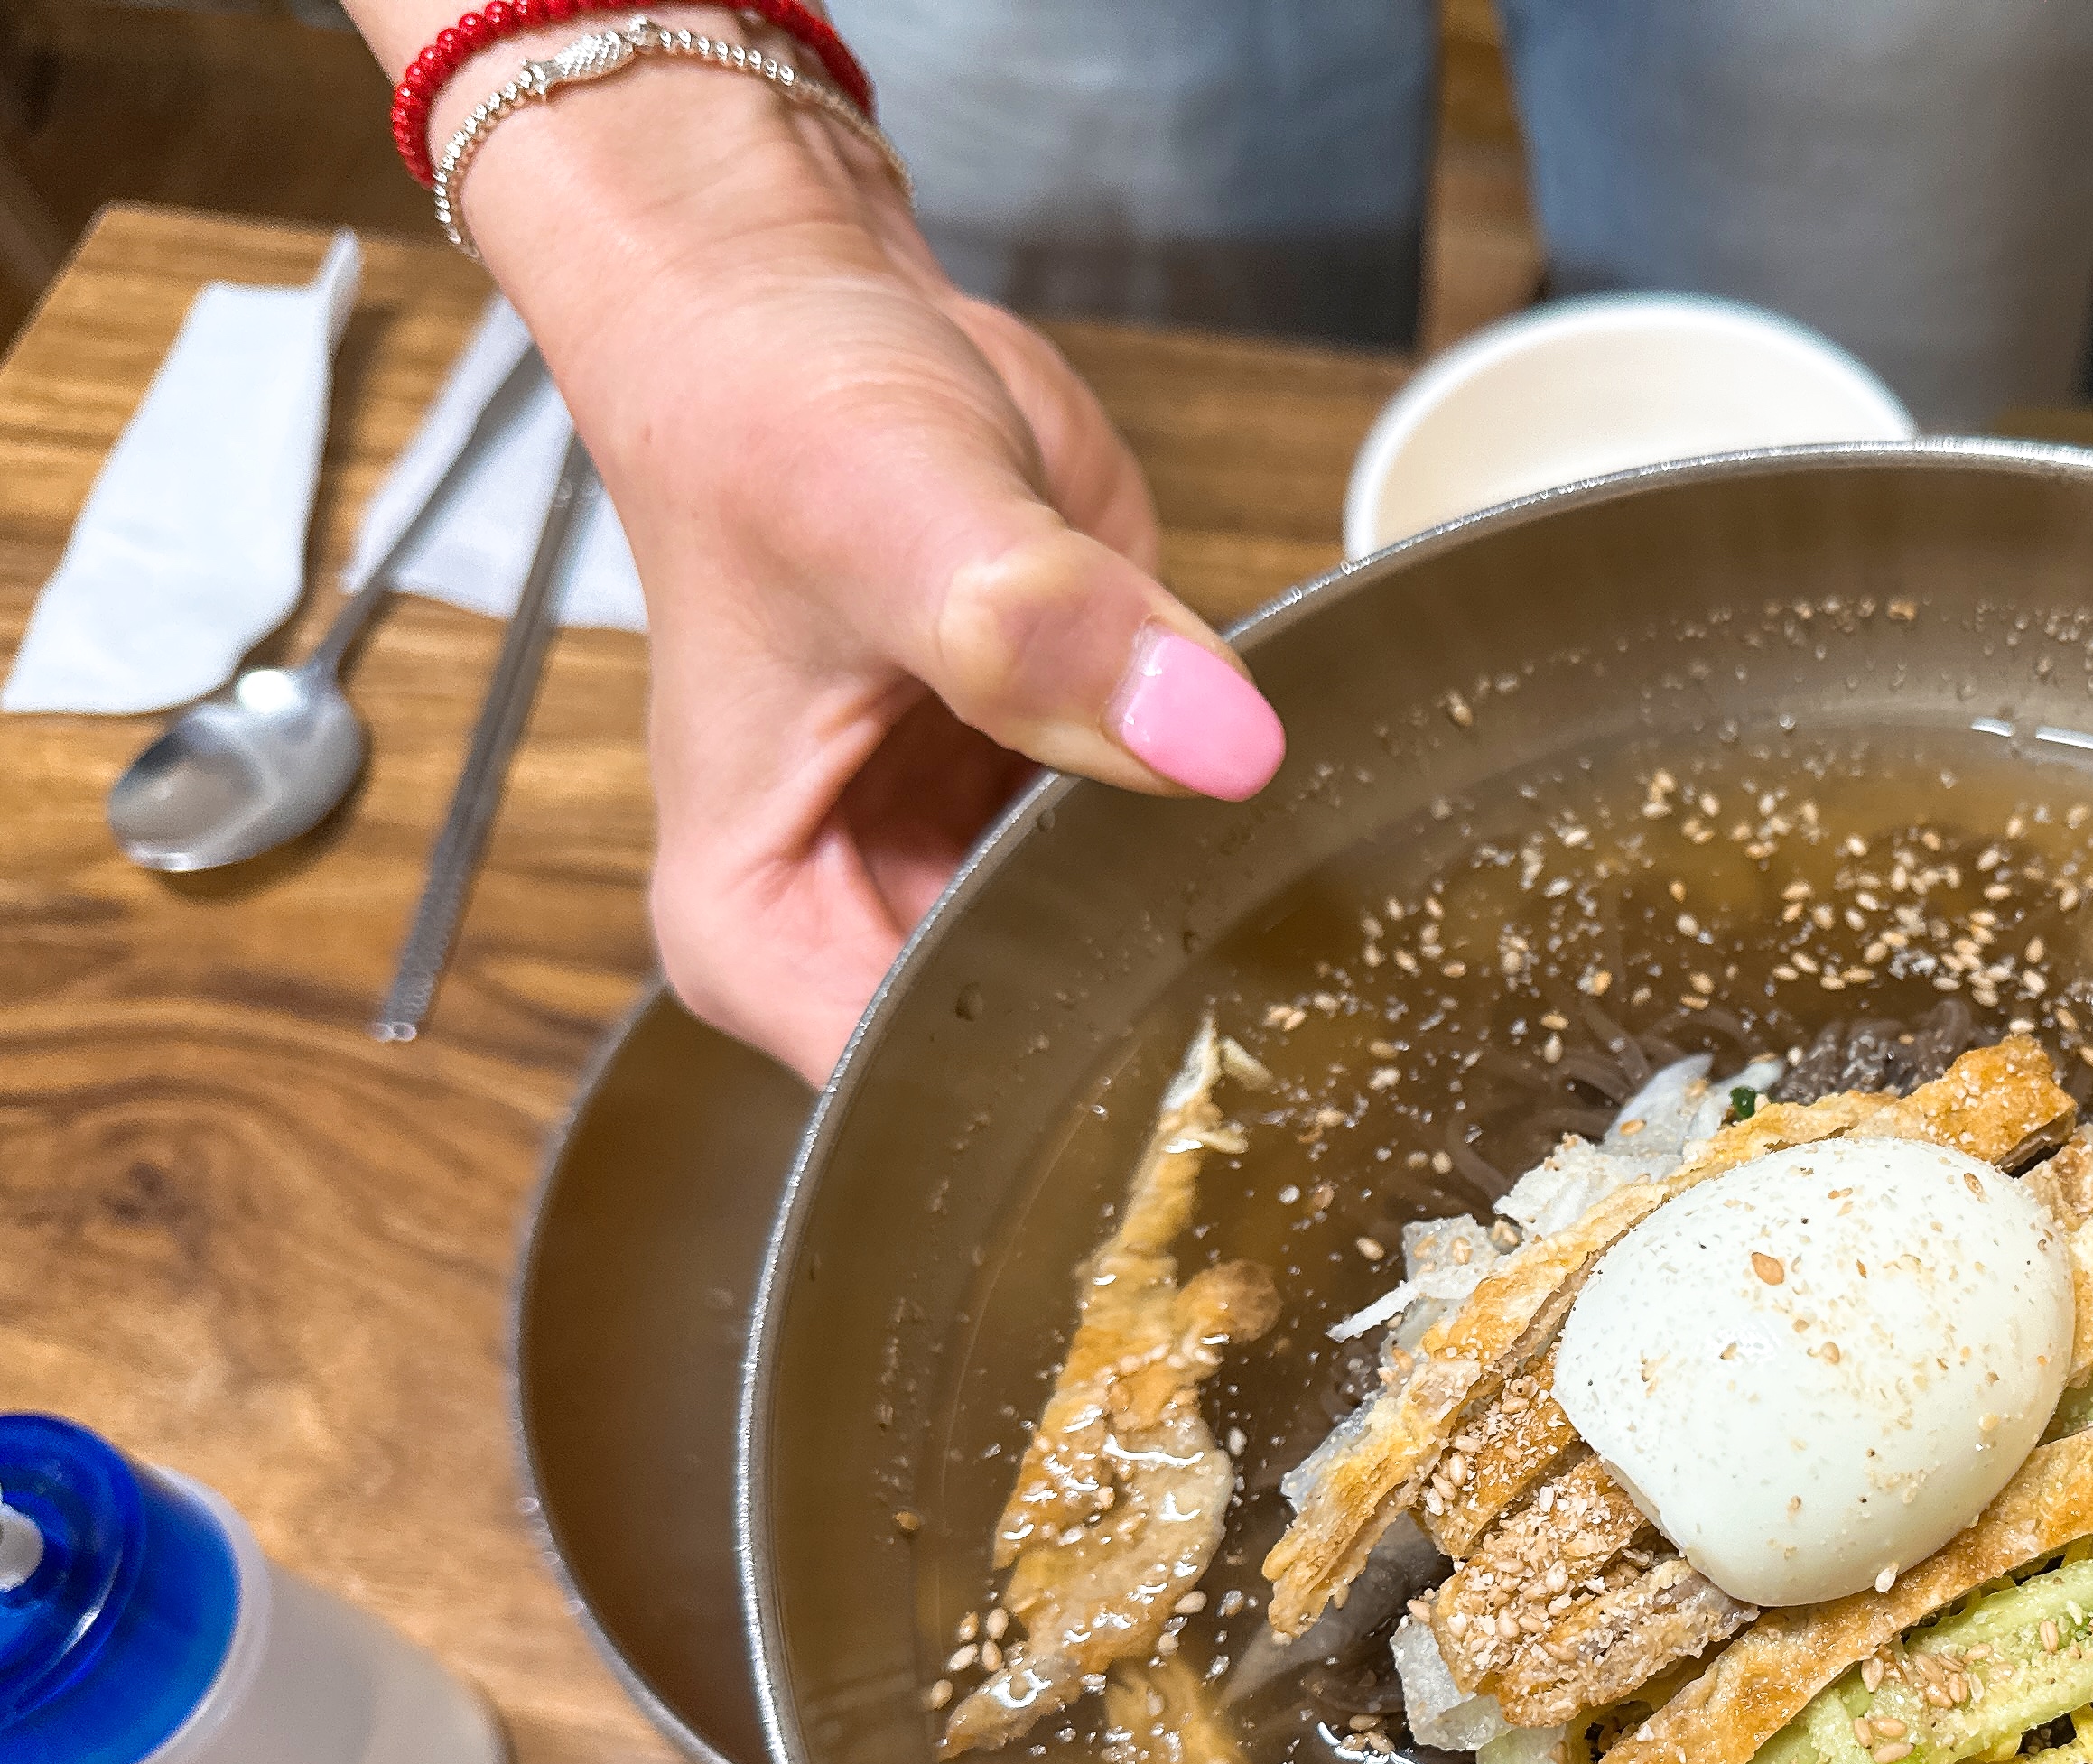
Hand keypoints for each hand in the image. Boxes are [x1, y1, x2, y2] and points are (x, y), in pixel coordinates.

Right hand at [387, 49, 1281, 1078]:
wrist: (803, 305)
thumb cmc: (770, 410)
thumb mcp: (896, 515)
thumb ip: (1039, 633)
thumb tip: (1208, 732)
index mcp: (759, 931)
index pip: (918, 1104)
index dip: (1053, 1108)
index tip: (1193, 1083)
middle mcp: (858, 925)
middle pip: (1028, 1069)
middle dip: (1153, 1037)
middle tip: (1299, 1026)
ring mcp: (961, 870)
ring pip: (1111, 974)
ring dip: (1205, 948)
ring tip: (1311, 935)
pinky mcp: (1052, 802)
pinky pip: (1158, 871)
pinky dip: (1223, 858)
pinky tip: (1293, 846)